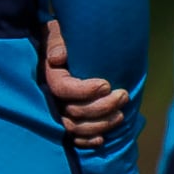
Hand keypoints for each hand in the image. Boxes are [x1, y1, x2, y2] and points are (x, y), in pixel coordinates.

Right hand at [41, 18, 130, 151]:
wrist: (65, 45)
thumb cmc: (64, 35)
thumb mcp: (57, 31)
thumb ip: (56, 40)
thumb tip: (58, 57)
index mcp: (50, 74)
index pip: (63, 89)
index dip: (85, 91)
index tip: (106, 84)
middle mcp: (50, 96)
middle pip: (72, 111)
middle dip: (101, 107)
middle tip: (123, 95)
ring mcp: (57, 110)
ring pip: (74, 128)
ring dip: (99, 125)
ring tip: (121, 114)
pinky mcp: (66, 119)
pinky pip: (72, 139)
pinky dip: (87, 141)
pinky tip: (102, 138)